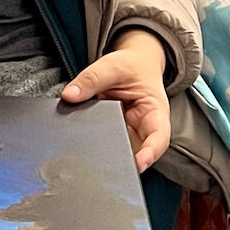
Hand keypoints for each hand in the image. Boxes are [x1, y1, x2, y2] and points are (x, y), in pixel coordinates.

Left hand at [61, 27, 170, 171]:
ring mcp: (129, 134)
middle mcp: (145, 129)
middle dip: (124, 161)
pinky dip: (96, 147)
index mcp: (155, 111)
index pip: (159, 138)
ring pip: (121, 152)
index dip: (150, 154)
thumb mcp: (113, 66)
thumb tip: (70, 95)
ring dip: (107, 156)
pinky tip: (84, 145)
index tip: (137, 163)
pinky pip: (106, 145)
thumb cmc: (132, 67)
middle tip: (105, 165)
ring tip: (91, 155)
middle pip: (139, 152)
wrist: (134, 65)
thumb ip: (91, 79)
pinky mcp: (115, 135)